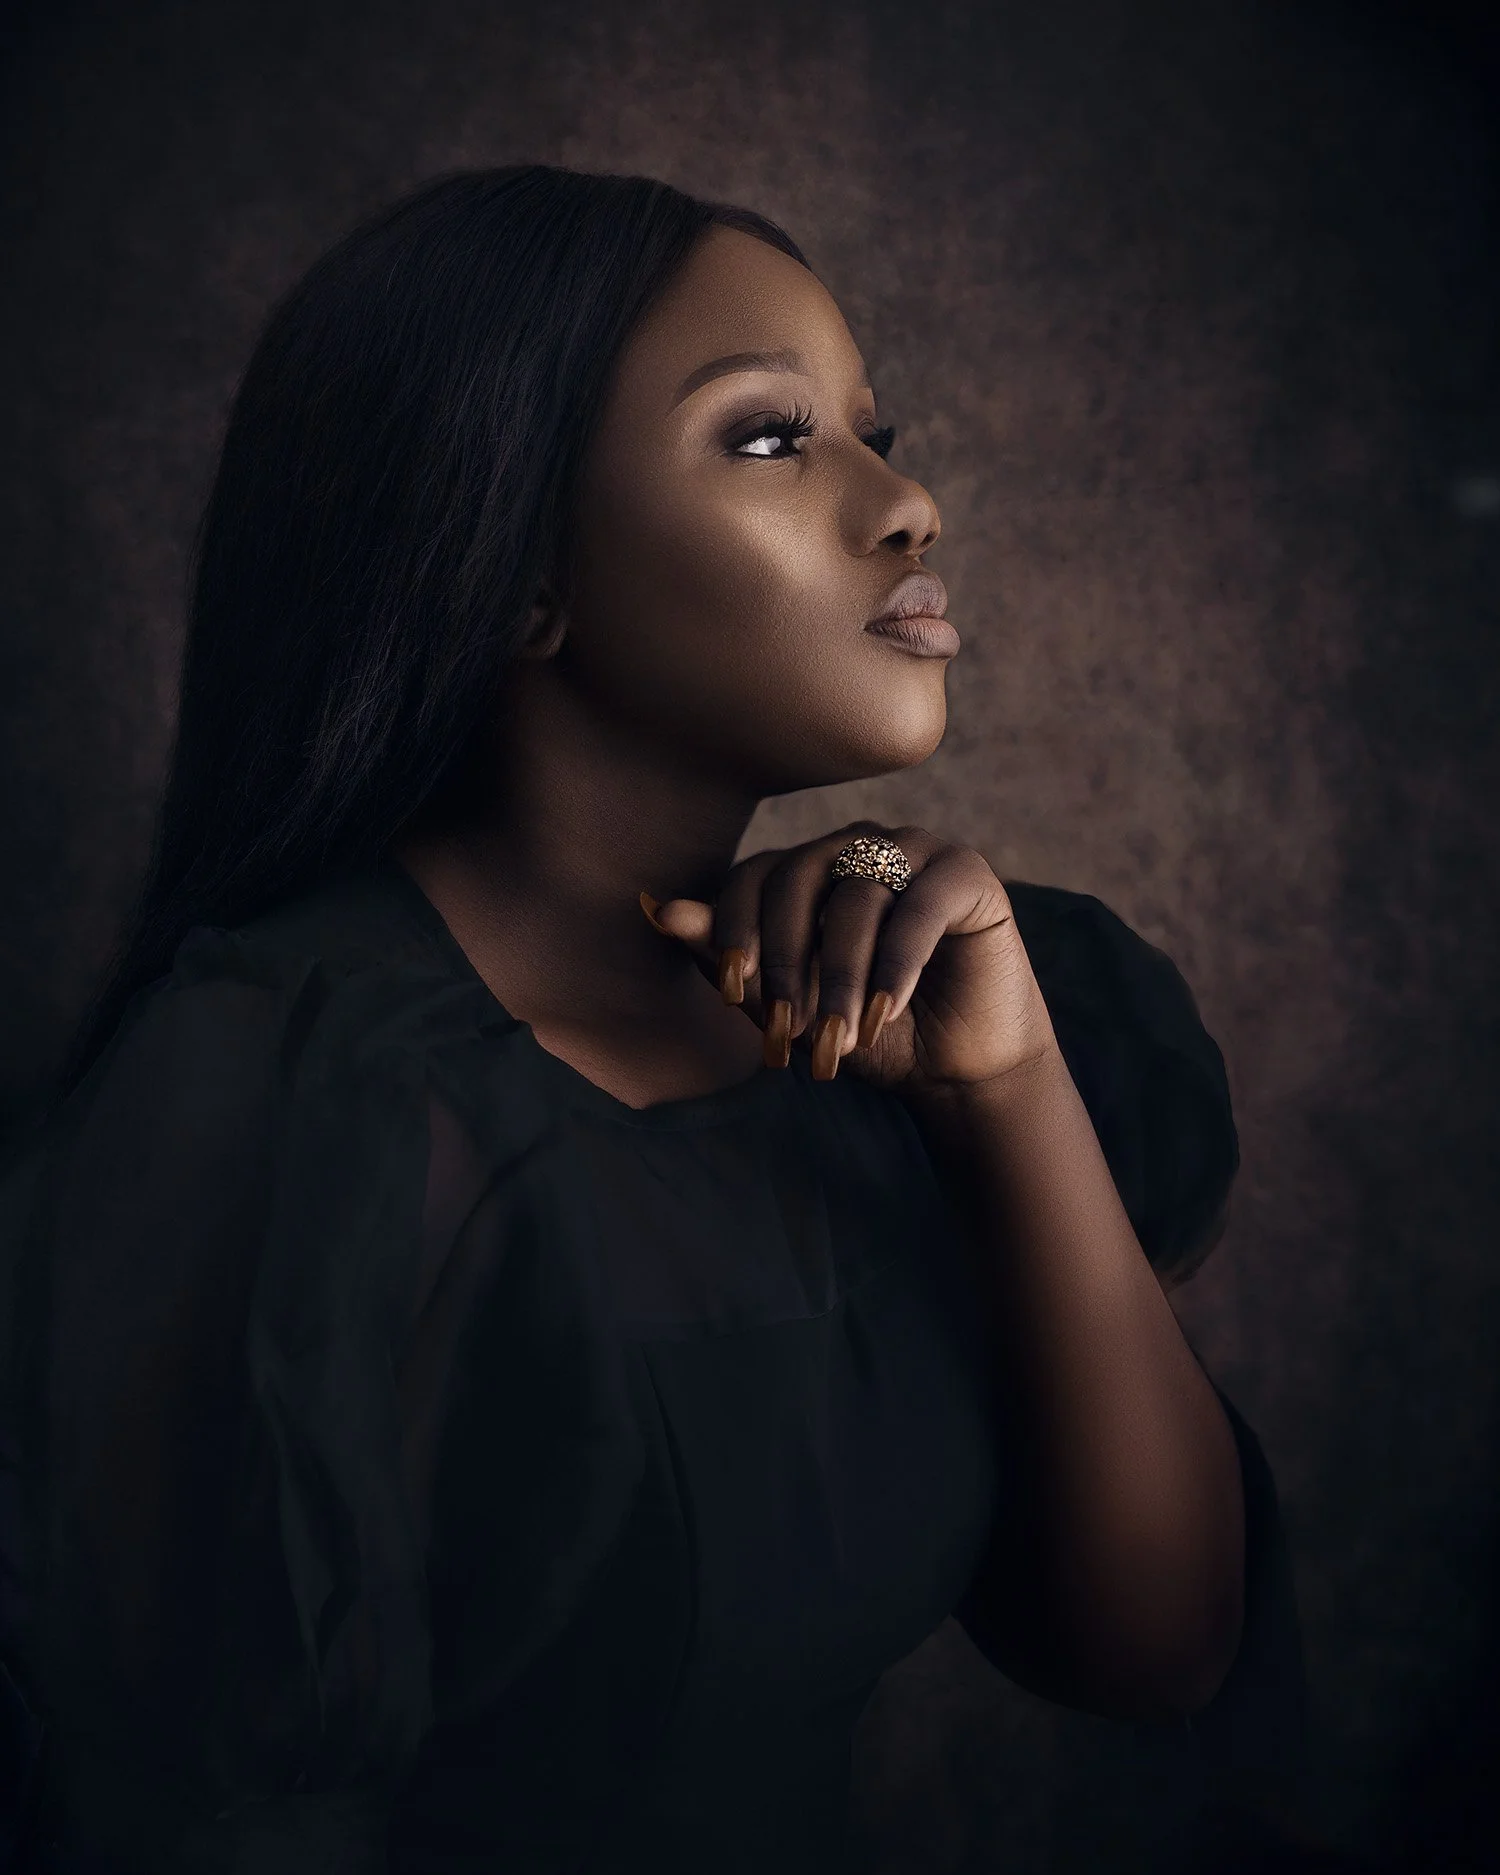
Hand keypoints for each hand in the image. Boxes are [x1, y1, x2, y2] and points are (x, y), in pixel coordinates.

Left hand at [640, 821, 1059, 1100]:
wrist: (956, 1069)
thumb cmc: (866, 1033)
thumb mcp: (787, 1003)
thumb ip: (728, 957)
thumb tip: (656, 908)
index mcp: (810, 866)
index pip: (755, 876)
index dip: (737, 932)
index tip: (734, 995)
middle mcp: (858, 845)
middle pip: (800, 876)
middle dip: (786, 960)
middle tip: (787, 1030)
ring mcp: (916, 850)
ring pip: (858, 894)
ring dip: (843, 975)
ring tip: (842, 1039)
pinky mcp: (967, 875)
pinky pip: (920, 907)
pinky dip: (897, 964)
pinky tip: (884, 1013)